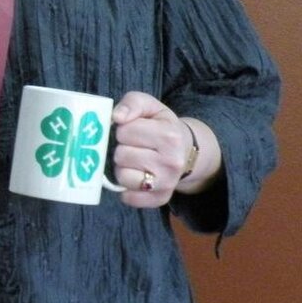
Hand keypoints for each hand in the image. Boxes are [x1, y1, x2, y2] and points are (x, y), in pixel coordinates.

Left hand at [110, 92, 195, 207]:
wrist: (184, 149)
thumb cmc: (161, 124)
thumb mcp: (150, 106)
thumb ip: (132, 103)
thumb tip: (116, 117)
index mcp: (169, 135)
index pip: (124, 131)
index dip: (123, 129)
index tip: (132, 129)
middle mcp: (172, 162)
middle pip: (122, 155)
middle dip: (122, 148)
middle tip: (133, 145)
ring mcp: (167, 183)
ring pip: (123, 177)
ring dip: (122, 168)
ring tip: (132, 160)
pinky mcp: (161, 199)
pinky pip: (130, 198)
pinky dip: (126, 188)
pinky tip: (134, 176)